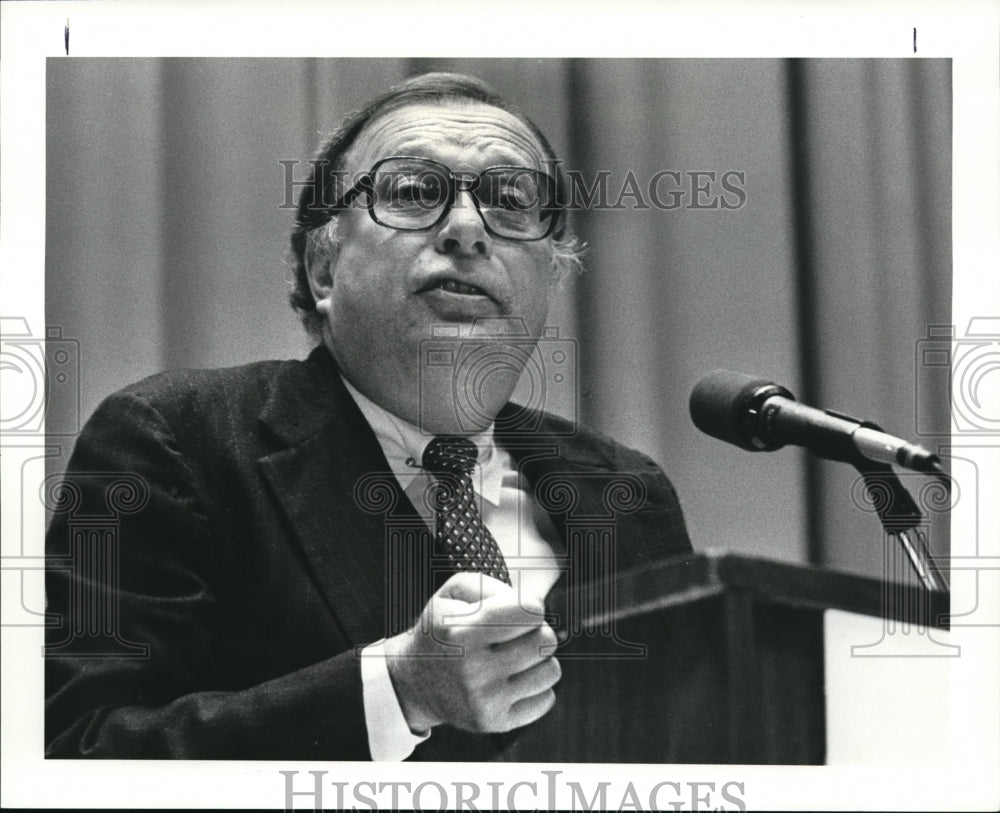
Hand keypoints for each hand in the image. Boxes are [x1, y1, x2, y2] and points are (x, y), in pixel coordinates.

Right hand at [383, 572, 560, 733]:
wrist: (414, 682)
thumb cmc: (440, 630)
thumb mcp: (450, 593)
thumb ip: (490, 585)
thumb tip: (530, 604)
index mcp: (460, 632)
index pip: (531, 611)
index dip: (529, 605)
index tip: (515, 610)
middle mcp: (472, 669)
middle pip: (545, 640)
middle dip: (535, 631)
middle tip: (516, 634)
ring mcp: (484, 701)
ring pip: (551, 671)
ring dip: (538, 660)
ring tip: (515, 656)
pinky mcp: (494, 723)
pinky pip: (546, 699)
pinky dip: (535, 687)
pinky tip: (513, 680)